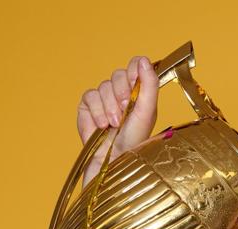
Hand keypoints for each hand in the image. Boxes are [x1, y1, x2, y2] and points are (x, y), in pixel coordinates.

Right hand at [77, 56, 158, 183]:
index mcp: (140, 94)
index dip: (134, 70)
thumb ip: (150, 85)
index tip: (135, 84)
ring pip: (103, 85)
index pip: (136, 65)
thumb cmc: (134, 142)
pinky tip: (102, 126)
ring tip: (114, 125)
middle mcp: (122, 94)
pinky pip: (89, 96)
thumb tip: (145, 60)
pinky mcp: (87, 106)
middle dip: (122, 93)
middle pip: (118, 74)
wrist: (114, 160)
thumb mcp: (148, 113)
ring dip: (109, 107)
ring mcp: (104, 99)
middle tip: (125, 111)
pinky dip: (96, 111)